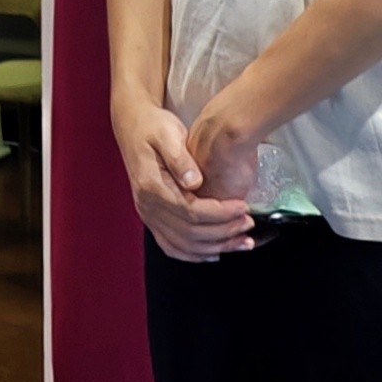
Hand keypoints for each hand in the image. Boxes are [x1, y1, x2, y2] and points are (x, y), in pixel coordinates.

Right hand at [112, 93, 254, 260]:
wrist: (133, 126)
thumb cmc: (153, 127)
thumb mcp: (168, 133)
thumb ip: (180, 158)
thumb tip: (194, 181)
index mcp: (151, 187)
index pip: (190, 211)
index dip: (220, 214)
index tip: (242, 207)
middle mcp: (147, 206)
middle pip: (190, 233)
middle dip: (223, 232)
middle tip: (248, 223)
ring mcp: (148, 215)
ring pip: (183, 245)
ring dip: (215, 248)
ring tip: (241, 242)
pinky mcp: (152, 218)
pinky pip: (172, 246)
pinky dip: (194, 254)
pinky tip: (214, 252)